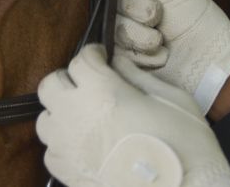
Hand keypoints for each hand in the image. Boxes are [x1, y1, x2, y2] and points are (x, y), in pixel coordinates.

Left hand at [37, 44, 229, 186]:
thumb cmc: (185, 146)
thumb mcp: (172, 99)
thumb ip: (137, 76)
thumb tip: (118, 63)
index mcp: (102, 91)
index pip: (81, 59)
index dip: (94, 55)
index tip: (103, 58)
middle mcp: (75, 115)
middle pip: (50, 84)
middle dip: (68, 79)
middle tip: (89, 85)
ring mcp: (66, 146)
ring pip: (44, 118)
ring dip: (61, 112)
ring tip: (83, 117)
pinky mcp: (65, 173)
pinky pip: (51, 151)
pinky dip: (63, 144)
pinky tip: (84, 145)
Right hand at [96, 0, 229, 113]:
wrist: (211, 62)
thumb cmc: (198, 21)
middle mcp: (125, 13)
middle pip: (110, 3)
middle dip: (140, 9)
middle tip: (160, 17)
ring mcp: (122, 40)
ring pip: (115, 30)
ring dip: (143, 36)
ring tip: (163, 41)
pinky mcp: (123, 64)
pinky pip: (118, 54)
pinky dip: (143, 55)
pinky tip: (160, 56)